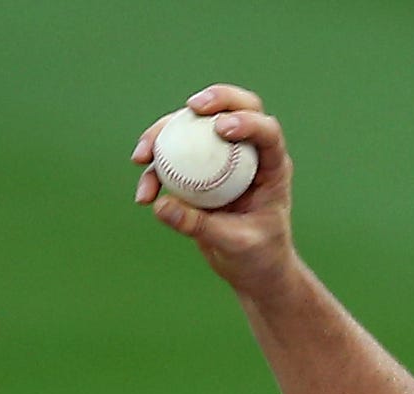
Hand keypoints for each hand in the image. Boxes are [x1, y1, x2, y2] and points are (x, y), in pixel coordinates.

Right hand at [133, 86, 294, 298]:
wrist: (254, 274)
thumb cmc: (258, 259)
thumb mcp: (233, 245)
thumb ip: (199, 225)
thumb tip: (160, 205)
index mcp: (271, 168)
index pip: (266, 132)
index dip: (247, 121)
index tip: (221, 128)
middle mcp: (248, 155)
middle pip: (234, 109)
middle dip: (214, 99)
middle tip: (191, 107)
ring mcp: (223, 158)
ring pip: (194, 128)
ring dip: (164, 134)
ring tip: (141, 158)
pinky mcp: (200, 170)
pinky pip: (174, 159)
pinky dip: (155, 170)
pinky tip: (143, 194)